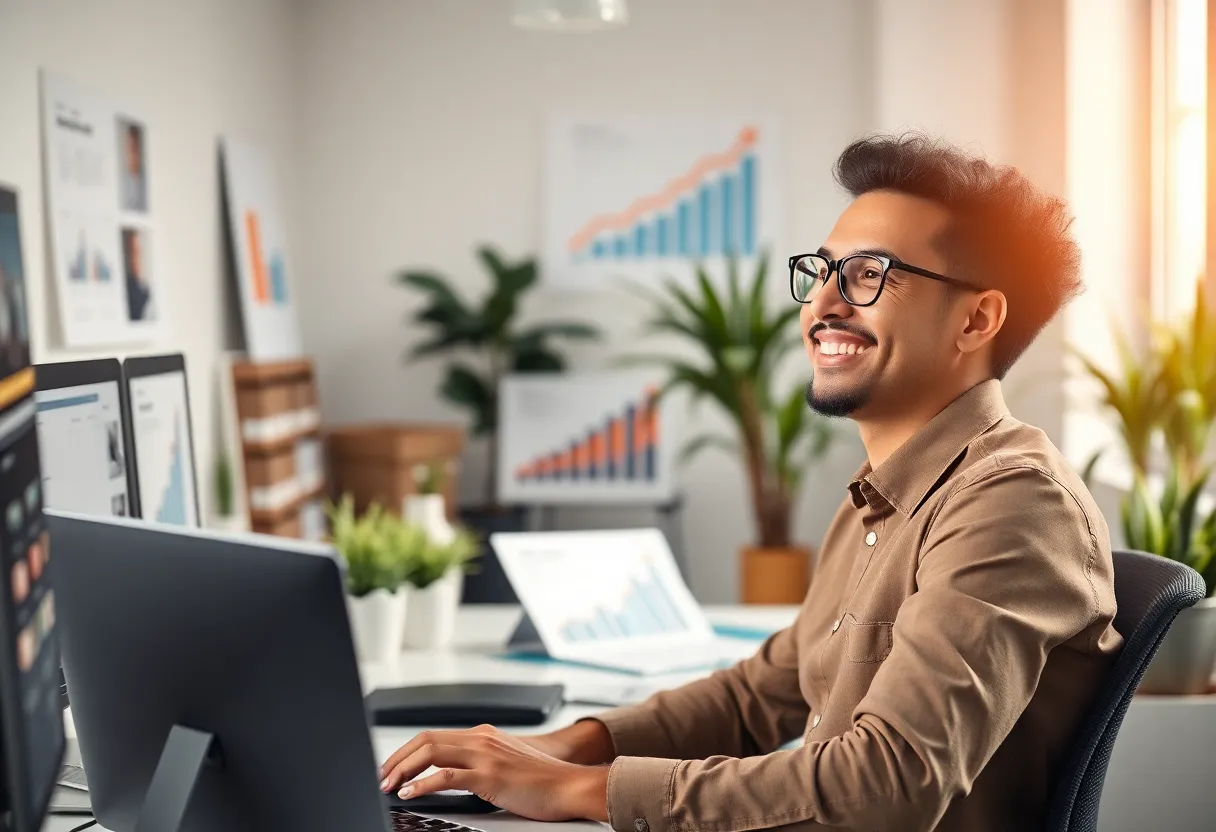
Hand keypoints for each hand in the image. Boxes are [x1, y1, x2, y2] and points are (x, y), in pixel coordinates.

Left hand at [379, 724, 609, 821]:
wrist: (570, 785)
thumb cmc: (542, 781)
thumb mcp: (505, 763)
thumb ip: (480, 763)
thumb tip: (451, 776)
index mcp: (483, 735)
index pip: (433, 736)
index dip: (406, 751)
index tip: (392, 768)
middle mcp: (481, 738)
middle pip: (425, 740)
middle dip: (397, 759)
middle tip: (382, 778)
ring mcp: (485, 755)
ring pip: (430, 752)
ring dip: (403, 770)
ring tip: (388, 786)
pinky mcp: (489, 775)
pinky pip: (447, 776)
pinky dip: (422, 784)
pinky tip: (410, 793)